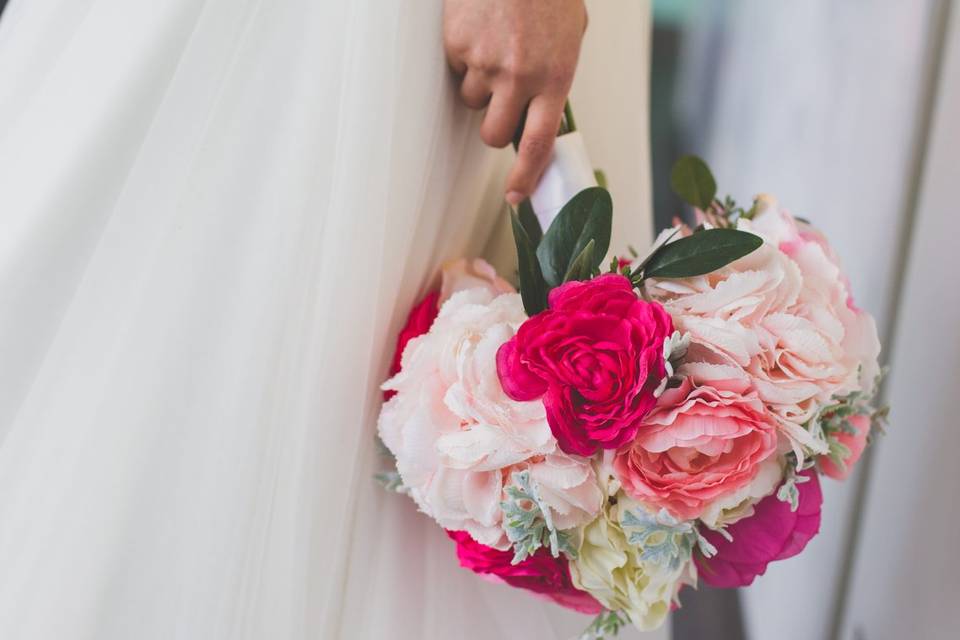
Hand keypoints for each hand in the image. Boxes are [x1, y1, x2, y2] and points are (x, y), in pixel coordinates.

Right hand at [443, 0, 587, 204]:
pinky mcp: (457, 45)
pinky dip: (465, 54)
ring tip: (495, 43)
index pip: (539, 142)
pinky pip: (456, 68)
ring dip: (480, 83)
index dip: (526, 176)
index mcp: (556, 76)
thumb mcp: (570, 34)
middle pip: (494, 135)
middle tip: (500, 102)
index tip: (516, 197)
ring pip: (472, 100)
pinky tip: (480, 28)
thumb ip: (556, 75)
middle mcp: (520, 76)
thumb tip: (541, 111)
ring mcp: (486, 62)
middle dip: (494, 127)